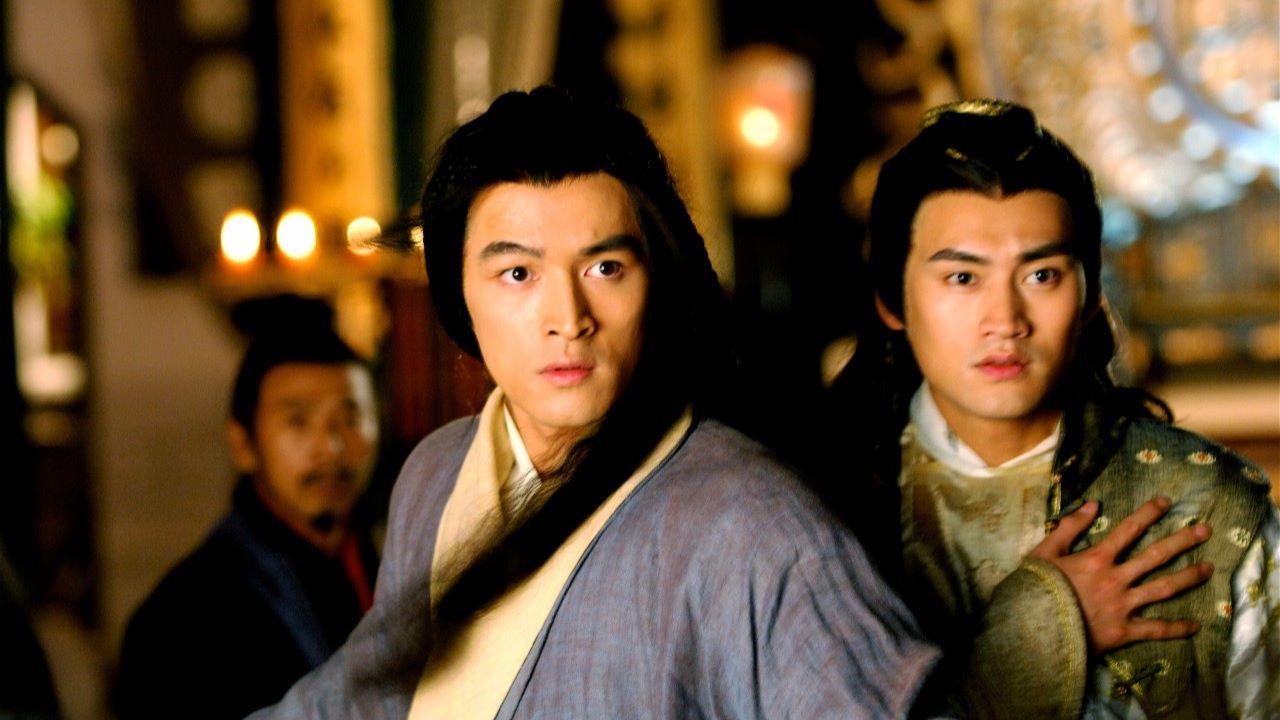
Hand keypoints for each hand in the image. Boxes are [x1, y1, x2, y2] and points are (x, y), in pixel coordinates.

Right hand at [1029, 496, 1212, 653]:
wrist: (1033, 626)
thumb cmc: (1035, 588)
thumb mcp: (1044, 551)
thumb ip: (1069, 527)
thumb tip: (1093, 504)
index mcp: (1097, 558)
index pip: (1128, 529)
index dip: (1148, 513)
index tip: (1166, 501)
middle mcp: (1116, 578)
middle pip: (1156, 556)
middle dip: (1182, 541)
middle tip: (1205, 530)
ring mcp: (1123, 605)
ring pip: (1163, 589)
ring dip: (1188, 578)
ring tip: (1208, 569)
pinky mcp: (1124, 631)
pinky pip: (1155, 629)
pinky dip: (1176, 628)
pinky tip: (1195, 626)